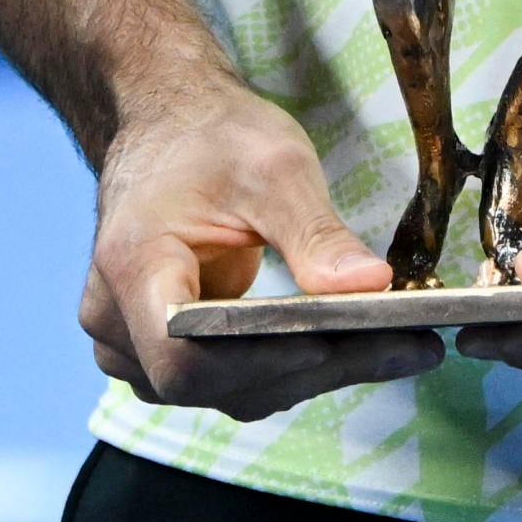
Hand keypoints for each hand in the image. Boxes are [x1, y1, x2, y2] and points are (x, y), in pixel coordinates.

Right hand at [80, 68, 444, 422]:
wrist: (170, 129)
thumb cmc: (211, 138)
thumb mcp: (274, 167)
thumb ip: (315, 233)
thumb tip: (371, 287)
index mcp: (132, 264)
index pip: (181, 354)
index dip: (254, 362)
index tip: (327, 345)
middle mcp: (116, 319)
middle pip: (211, 383)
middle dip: (310, 369)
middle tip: (405, 348)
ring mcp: (133, 344)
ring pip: (226, 392)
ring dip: (310, 376)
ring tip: (397, 348)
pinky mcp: (164, 354)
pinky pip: (230, 381)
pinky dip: (292, 369)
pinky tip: (354, 348)